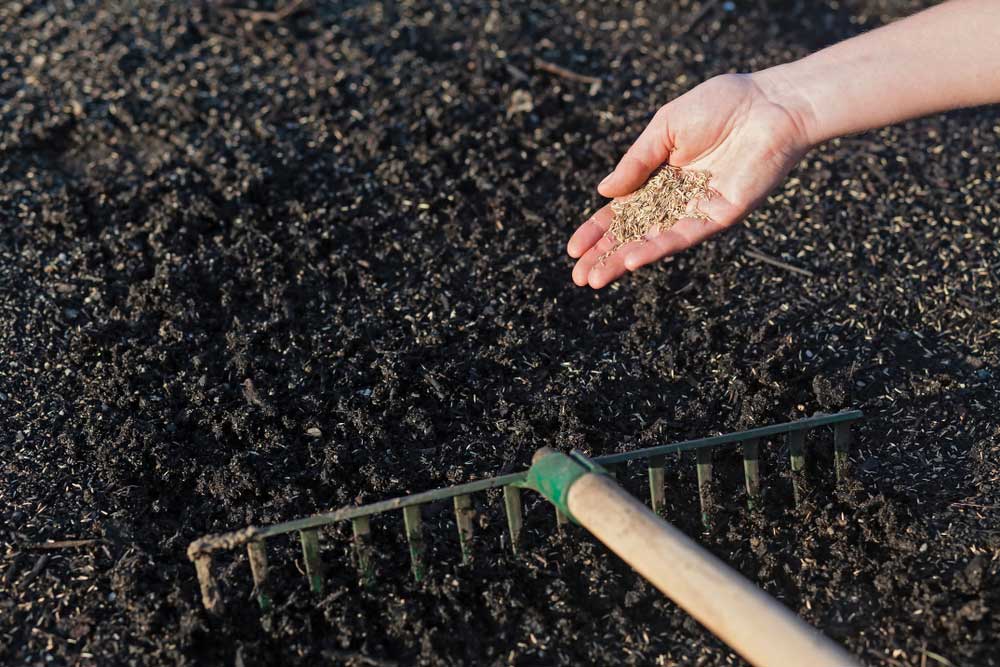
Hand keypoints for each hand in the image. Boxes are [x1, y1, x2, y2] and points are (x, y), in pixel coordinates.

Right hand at [567, 72, 815, 288]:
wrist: (772, 103)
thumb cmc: (722, 104)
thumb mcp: (666, 127)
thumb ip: (636, 161)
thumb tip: (603, 192)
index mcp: (659, 177)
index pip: (622, 211)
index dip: (597, 230)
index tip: (573, 249)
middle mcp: (677, 199)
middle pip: (634, 233)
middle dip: (605, 256)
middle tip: (578, 278)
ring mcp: (698, 210)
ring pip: (654, 241)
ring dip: (624, 261)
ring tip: (595, 279)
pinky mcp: (721, 215)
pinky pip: (685, 235)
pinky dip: (658, 248)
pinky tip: (633, 259)